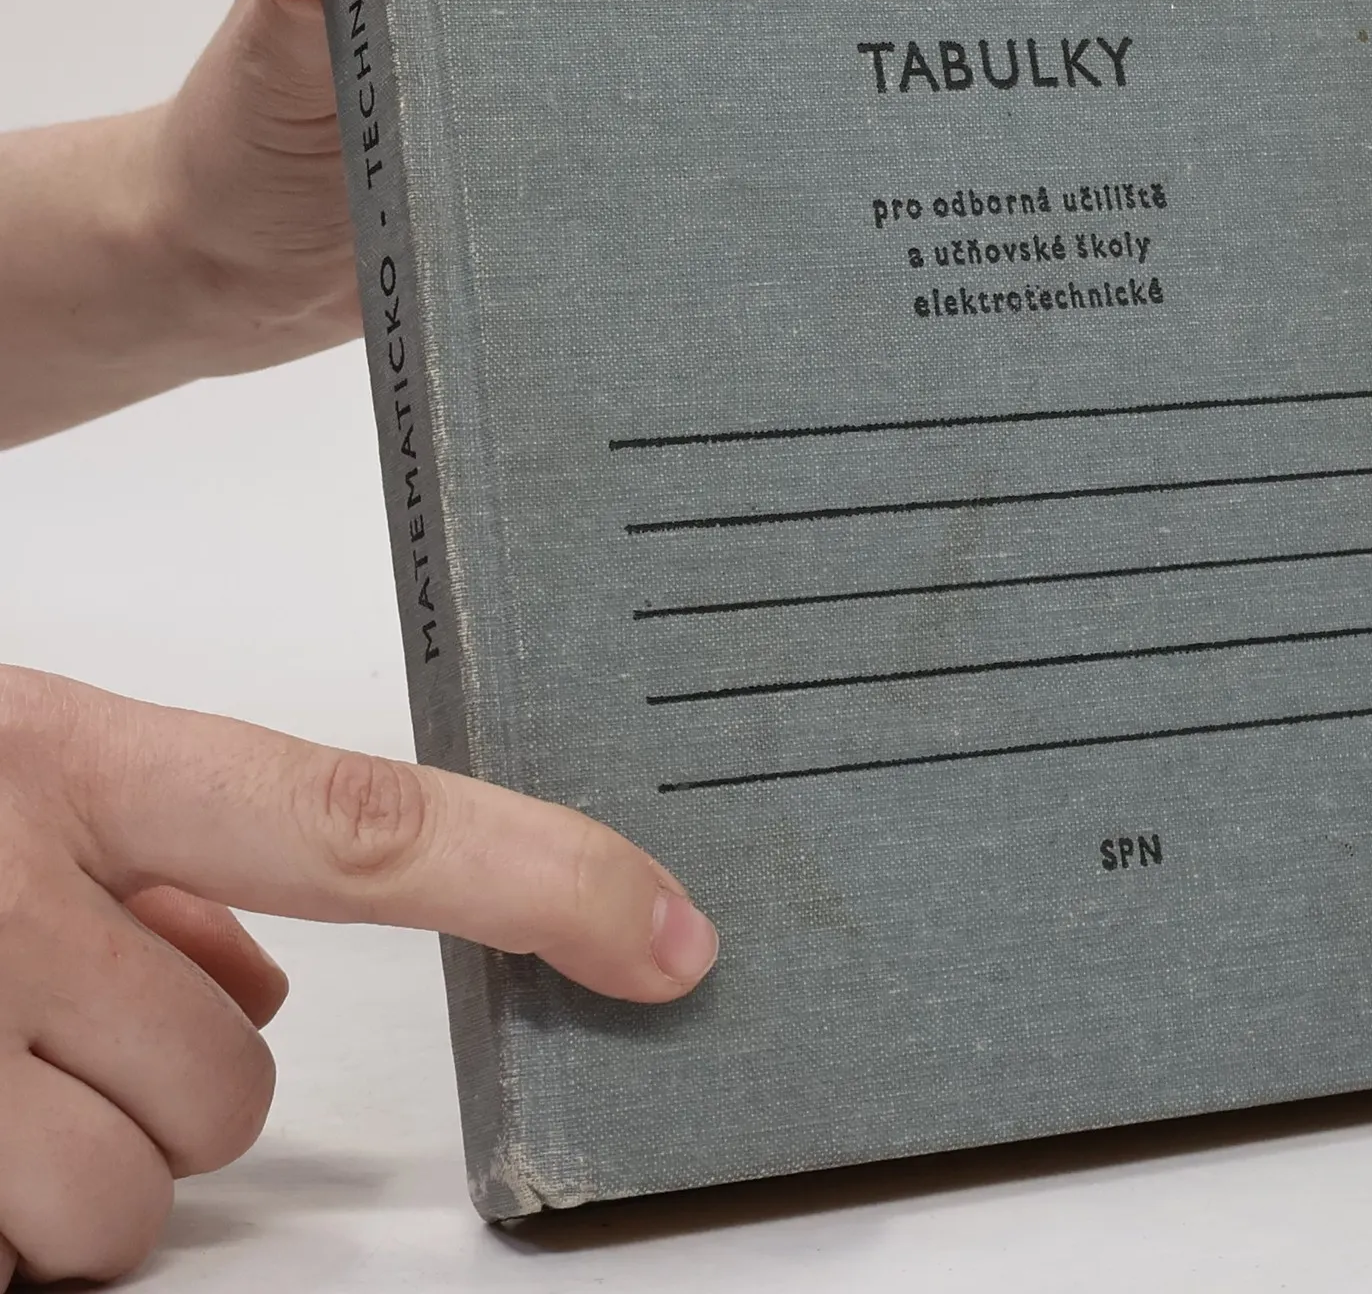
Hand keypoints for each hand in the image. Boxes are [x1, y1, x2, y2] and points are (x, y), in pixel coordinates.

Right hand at [0, 664, 715, 1284]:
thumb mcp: (21, 770)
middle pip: (240, 1076)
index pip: (369, 829)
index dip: (541, 881)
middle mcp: (16, 898)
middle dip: (183, 1079)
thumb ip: (172, 852)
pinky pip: (23, 1265)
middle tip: (68, 1017)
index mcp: (80, 766)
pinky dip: (0, 1229)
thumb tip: (268, 981)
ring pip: (133, 1197)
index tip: (666, 933)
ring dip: (78, 1166)